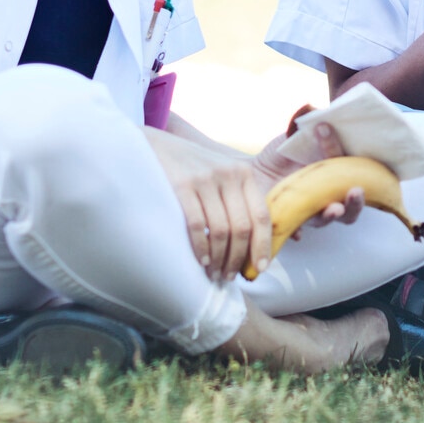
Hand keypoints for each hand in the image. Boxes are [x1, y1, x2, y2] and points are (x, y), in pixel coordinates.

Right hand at [150, 135, 273, 280]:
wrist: (156, 146)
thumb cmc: (194, 169)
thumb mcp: (223, 174)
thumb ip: (242, 200)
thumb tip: (266, 242)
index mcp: (244, 173)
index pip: (261, 216)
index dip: (263, 246)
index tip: (260, 269)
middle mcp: (228, 174)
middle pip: (241, 228)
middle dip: (237, 259)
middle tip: (229, 276)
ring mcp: (204, 179)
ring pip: (220, 231)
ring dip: (218, 258)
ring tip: (214, 272)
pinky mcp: (181, 185)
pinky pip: (197, 225)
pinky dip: (200, 248)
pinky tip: (201, 260)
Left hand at [251, 121, 365, 238]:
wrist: (250, 172)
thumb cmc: (279, 155)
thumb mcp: (293, 137)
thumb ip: (308, 128)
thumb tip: (318, 109)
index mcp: (333, 176)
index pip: (350, 171)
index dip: (351, 160)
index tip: (335, 141)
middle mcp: (327, 197)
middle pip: (350, 207)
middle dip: (357, 202)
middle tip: (356, 191)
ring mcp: (310, 211)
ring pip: (328, 219)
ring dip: (333, 215)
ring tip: (333, 209)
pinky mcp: (291, 222)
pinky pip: (297, 231)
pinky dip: (297, 230)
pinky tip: (297, 230)